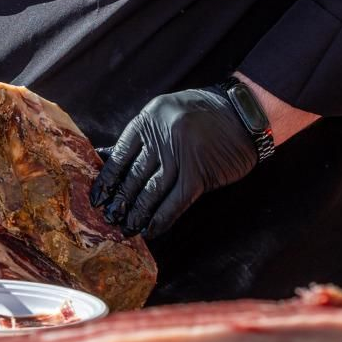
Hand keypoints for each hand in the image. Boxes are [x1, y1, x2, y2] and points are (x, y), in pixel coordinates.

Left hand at [89, 85, 259, 239]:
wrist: (243, 114)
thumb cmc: (203, 113)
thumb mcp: (166, 111)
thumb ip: (143, 134)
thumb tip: (109, 157)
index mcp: (149, 119)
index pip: (120, 154)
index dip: (108, 178)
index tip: (98, 195)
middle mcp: (162, 136)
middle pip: (134, 175)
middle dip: (120, 200)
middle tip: (108, 218)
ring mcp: (180, 156)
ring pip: (152, 191)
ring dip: (138, 213)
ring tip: (126, 228)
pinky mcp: (199, 174)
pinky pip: (175, 201)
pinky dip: (162, 218)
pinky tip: (151, 230)